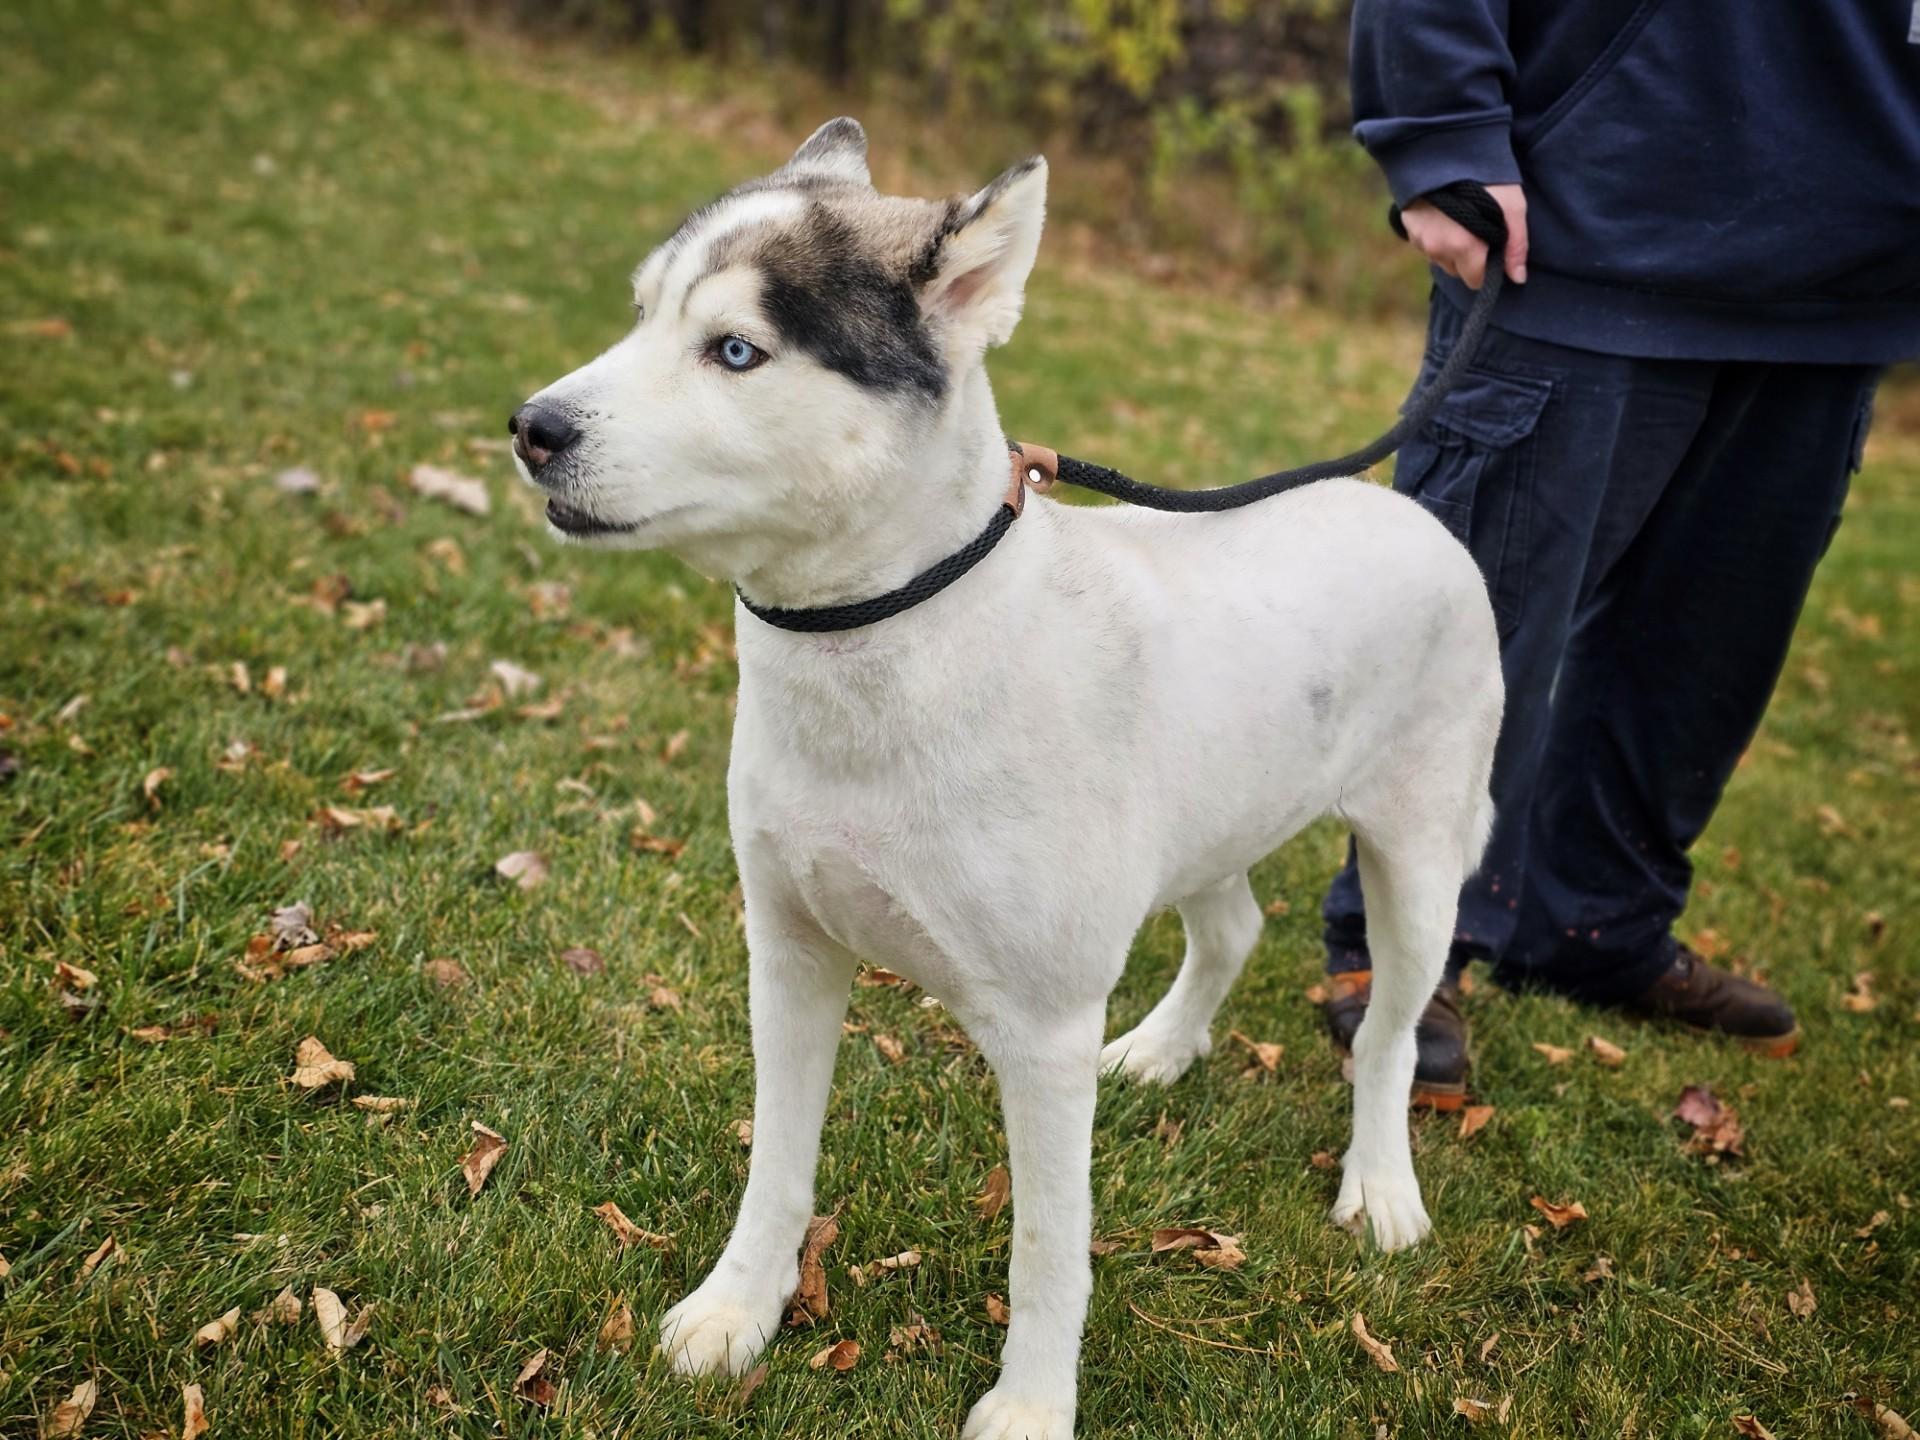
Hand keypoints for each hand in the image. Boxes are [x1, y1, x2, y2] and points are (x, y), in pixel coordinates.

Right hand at [1401, 182, 1527, 287]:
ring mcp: (1420, 241)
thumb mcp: (1512, 207)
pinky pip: (1426, 246)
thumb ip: (1516, 245)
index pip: (1475, 279)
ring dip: (1451, 248)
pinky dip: (1436, 237)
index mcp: (1462, 248)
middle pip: (1457, 271)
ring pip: (1440, 259)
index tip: (1493, 248)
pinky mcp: (1408, 229)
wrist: (1445, 149)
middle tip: (1478, 230)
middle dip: (1468, 257)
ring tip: (1461, 220)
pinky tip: (1444, 216)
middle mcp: (1437, 250)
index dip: (1487, 267)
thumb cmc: (1485, 178)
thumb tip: (1518, 278)